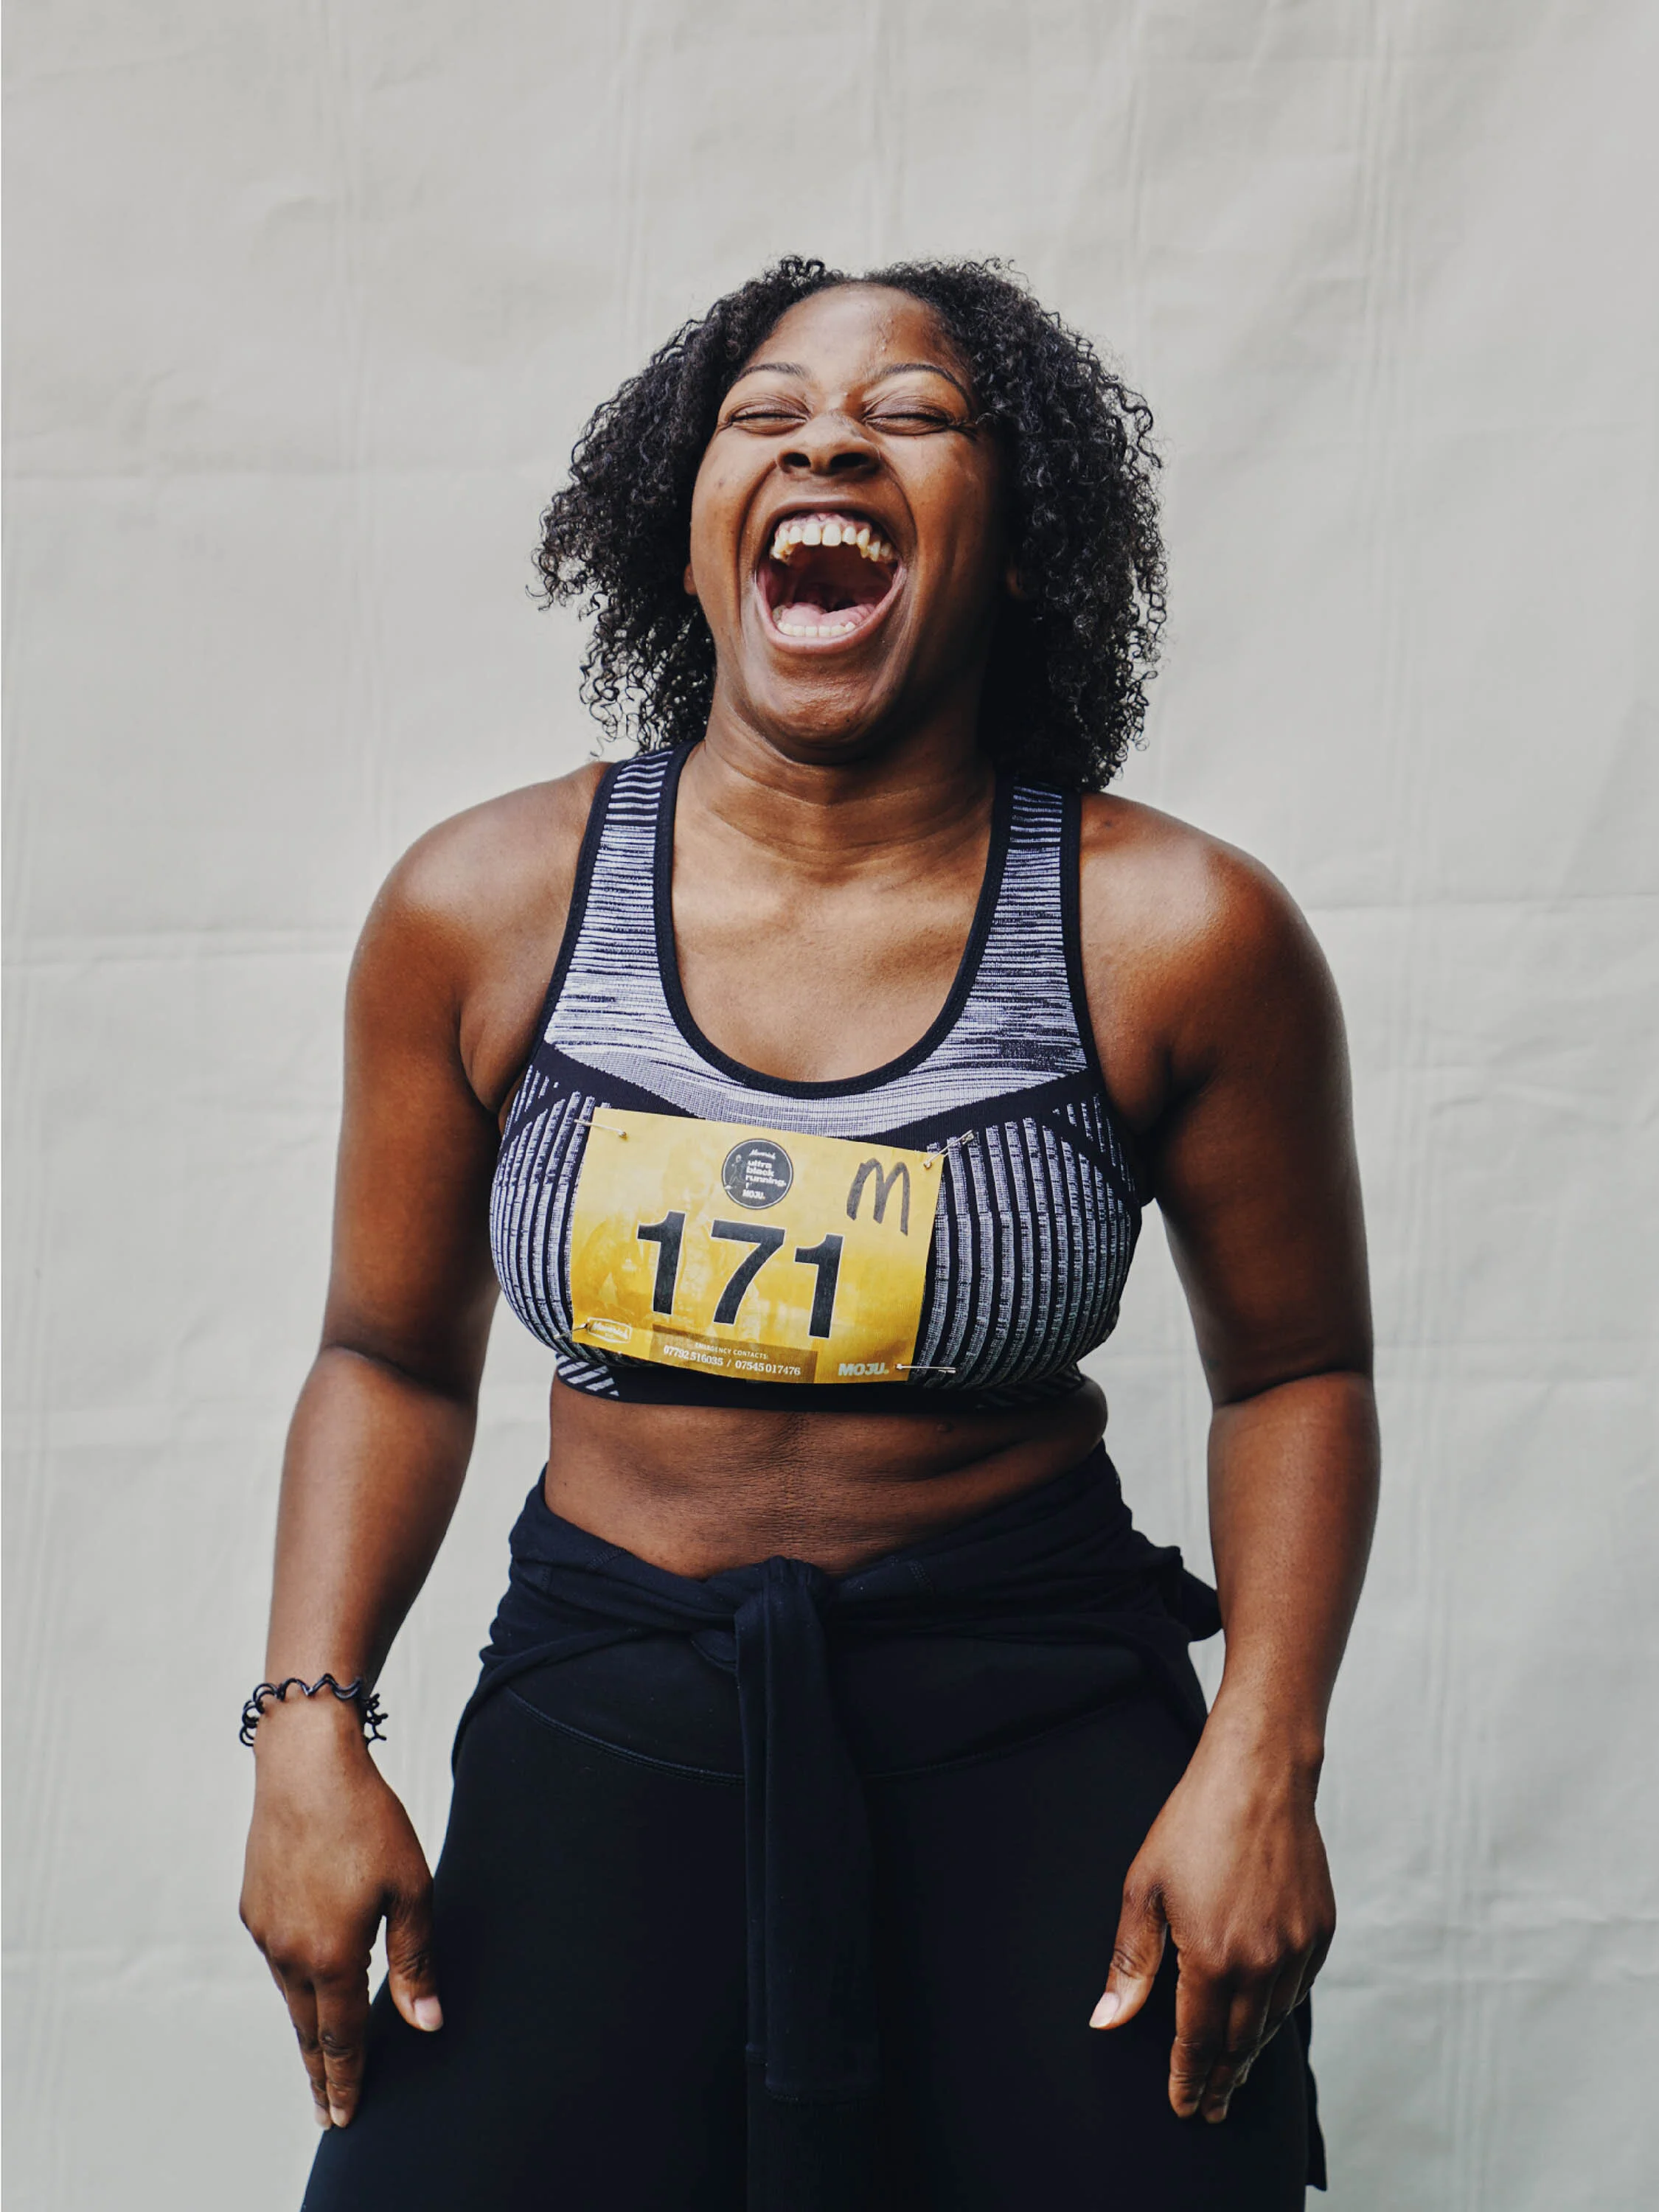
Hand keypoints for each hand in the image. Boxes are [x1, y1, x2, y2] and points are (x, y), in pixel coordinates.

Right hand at [239, 1696, 440, 2129]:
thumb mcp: (411, 1886)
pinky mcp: (254, 1905)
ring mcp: (266, 1929)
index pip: (340, 2038)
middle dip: (321, 2074)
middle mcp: (289, 1951)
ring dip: (307, 2028)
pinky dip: (295, 1981)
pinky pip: (279, 1957)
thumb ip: (415, 1960)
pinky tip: (307, 1982)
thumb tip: (425, 2023)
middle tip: (328, 2113)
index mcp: (331, 1954)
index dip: (346, 2080)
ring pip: (291, 1994)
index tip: (346, 2117)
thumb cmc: (367, 1818)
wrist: (306, 1763)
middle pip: (308, 2030)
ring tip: (320, 2056)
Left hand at [1089, 1716, 1333, 2123]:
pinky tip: (1264, 2018)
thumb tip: (1107, 2020)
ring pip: (1272, 2022)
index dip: (1190, 2079)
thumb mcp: (1144, 1888)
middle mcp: (1263, 1963)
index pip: (1199, 2042)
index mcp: (1214, 1957)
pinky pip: (1298, 1989)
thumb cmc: (1194, 1822)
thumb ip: (1129, 1962)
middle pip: (1239, 2042)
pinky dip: (1278, 2012)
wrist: (1259, 1774)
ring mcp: (1297, 1948)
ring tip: (1233, 2072)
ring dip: (1250, 2051)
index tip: (1185, 2107)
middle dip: (1222, 2079)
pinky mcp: (1320, 1930)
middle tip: (1211, 2107)